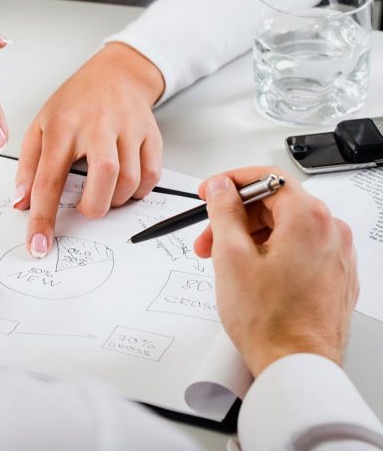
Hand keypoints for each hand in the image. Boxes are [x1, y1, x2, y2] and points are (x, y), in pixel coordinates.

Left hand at [14, 42, 164, 256]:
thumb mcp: (40, 127)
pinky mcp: (151, 133)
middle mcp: (97, 125)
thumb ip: (28, 167)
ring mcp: (128, 128)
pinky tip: (124, 184)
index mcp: (62, 126)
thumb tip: (21, 203)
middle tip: (85, 207)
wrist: (116, 73)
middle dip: (94, 207)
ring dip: (115, 200)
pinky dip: (138, 190)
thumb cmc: (74, 103)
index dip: (43, 219)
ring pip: (130, 180)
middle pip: (103, 177)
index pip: (49, 180)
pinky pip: (151, 175)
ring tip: (103, 192)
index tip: (38, 247)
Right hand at [194, 167, 357, 376]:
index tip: (212, 192)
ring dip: (249, 238)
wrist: (296, 365)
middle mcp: (331, 232)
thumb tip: (222, 188)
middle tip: (208, 239)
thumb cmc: (270, 321)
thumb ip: (223, 211)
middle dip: (235, 218)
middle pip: (276, 205)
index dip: (232, 182)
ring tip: (224, 263)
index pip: (268, 178)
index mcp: (309, 219)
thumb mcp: (230, 256)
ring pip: (286, 229)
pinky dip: (271, 253)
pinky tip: (249, 275)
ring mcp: (336, 255)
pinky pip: (299, 250)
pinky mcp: (335, 276)